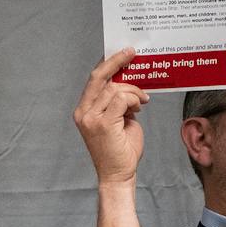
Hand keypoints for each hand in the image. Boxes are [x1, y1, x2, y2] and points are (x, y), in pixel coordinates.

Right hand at [72, 47, 150, 187]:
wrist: (118, 174)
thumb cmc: (121, 149)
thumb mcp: (119, 119)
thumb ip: (119, 102)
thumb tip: (130, 83)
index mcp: (84, 110)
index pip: (94, 79)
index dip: (108, 63)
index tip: (122, 52)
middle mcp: (83, 112)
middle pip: (99, 77)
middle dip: (116, 61)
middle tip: (132, 52)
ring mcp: (91, 118)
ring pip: (115, 88)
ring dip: (133, 91)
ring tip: (142, 100)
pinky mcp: (102, 124)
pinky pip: (121, 99)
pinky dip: (133, 99)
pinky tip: (139, 107)